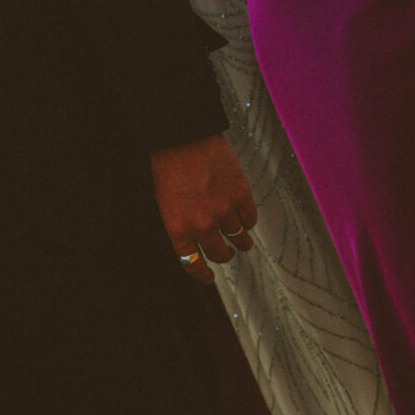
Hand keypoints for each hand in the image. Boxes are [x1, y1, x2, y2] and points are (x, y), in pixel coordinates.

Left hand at [151, 135, 257, 283]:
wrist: (182, 136)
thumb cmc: (168, 166)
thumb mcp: (164, 203)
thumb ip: (180, 225)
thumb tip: (194, 244)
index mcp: (178, 229)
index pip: (193, 265)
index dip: (202, 275)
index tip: (209, 278)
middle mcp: (203, 225)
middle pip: (220, 254)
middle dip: (224, 256)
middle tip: (227, 254)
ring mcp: (224, 210)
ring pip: (240, 238)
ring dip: (241, 242)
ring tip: (241, 241)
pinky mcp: (241, 194)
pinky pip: (250, 218)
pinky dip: (249, 221)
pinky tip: (245, 218)